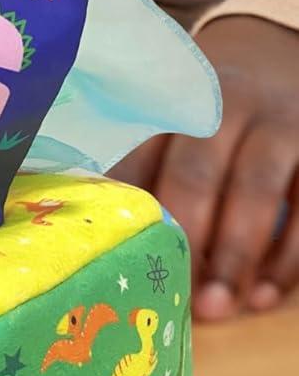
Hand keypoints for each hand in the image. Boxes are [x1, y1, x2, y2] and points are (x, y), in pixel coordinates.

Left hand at [112, 16, 298, 320]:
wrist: (277, 67)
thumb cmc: (206, 120)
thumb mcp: (172, 125)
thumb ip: (141, 165)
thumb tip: (95, 234)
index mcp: (168, 98)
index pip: (138, 148)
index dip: (129, 204)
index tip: (115, 253)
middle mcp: (222, 104)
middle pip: (196, 169)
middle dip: (187, 236)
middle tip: (176, 294)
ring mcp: (276, 125)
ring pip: (255, 188)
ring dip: (238, 253)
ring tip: (223, 307)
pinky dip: (288, 257)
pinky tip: (266, 295)